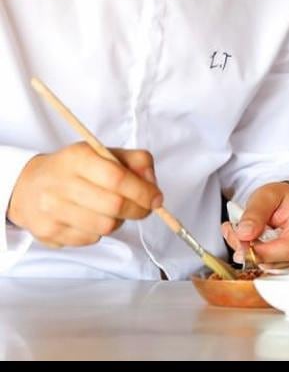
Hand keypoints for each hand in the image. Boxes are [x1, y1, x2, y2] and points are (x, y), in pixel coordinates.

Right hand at [7, 142, 162, 247]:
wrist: (26, 186)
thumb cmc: (73, 168)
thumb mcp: (103, 153)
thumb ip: (134, 161)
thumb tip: (152, 184)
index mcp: (78, 157)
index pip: (117, 178)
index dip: (142, 191)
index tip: (156, 198)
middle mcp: (61, 183)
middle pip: (114, 205)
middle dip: (137, 209)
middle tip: (145, 208)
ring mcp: (52, 211)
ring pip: (104, 226)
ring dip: (119, 221)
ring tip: (113, 211)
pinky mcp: (48, 233)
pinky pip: (89, 240)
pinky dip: (100, 232)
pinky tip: (92, 219)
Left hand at [221, 181, 288, 270]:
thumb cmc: (284, 200)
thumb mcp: (267, 195)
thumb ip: (254, 212)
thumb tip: (243, 234)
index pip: (288, 249)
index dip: (261, 252)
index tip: (242, 243)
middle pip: (277, 264)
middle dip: (252, 254)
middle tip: (238, 235)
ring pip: (273, 272)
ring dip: (254, 259)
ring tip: (249, 239)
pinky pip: (275, 275)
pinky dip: (262, 264)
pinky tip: (259, 249)